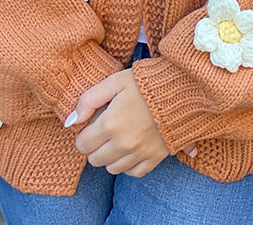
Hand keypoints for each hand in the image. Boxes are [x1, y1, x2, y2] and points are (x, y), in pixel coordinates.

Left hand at [66, 69, 196, 176]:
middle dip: (95, 147)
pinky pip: (133, 172)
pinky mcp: (155, 158)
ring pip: (112, 168)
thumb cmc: (145, 82)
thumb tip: (71, 120)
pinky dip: (128, 164)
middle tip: (104, 131)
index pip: (83, 144)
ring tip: (118, 138)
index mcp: (111, 123)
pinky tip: (131, 148)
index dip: (84, 135)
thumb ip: (89, 99)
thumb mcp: (114, 81)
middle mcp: (123, 143)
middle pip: (95, 160)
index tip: (91, 125)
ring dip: (110, 156)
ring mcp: (140, 153)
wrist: (181, 88)